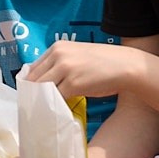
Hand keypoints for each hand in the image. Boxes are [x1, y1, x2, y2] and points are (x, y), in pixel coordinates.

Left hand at [23, 39, 137, 101]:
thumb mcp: (77, 56)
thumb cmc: (103, 64)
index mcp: (57, 47)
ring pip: (43, 89)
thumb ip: (59, 65)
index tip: (31, 93)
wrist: (127, 66)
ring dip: (42, 100)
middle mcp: (58, 55)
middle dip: (33, 93)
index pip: (33, 67)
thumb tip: (42, 82)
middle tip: (32, 106)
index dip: (31, 82)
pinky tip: (56, 110)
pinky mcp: (73, 83)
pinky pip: (57, 98)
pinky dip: (55, 105)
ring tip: (43, 109)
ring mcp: (65, 69)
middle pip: (34, 78)